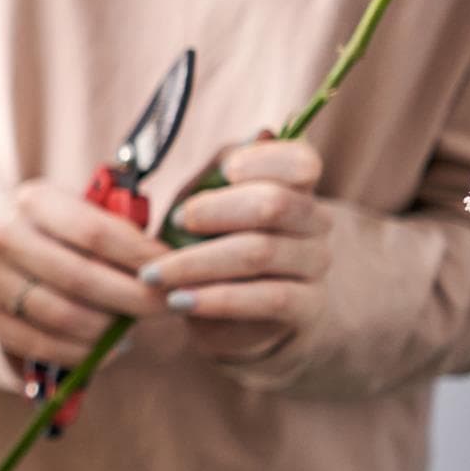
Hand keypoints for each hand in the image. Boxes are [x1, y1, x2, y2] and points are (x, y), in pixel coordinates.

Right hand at [0, 180, 167, 366]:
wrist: (13, 255)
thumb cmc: (68, 234)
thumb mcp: (89, 215)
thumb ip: (122, 230)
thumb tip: (171, 263)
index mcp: (33, 200)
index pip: (95, 231)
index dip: (141, 256)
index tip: (174, 272)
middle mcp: (4, 235)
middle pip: (78, 276)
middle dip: (132, 297)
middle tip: (167, 307)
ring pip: (59, 314)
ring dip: (107, 329)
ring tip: (136, 329)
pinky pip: (40, 344)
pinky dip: (81, 353)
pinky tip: (109, 349)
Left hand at [141, 139, 331, 360]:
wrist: (218, 310)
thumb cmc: (206, 243)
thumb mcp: (198, 206)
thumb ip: (203, 182)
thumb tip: (201, 169)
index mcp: (294, 185)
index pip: (300, 161)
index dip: (263, 160)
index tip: (224, 171)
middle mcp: (314, 221)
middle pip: (275, 204)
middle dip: (213, 210)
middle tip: (174, 222)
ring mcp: (316, 264)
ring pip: (260, 253)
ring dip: (196, 262)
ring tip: (153, 275)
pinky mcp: (309, 306)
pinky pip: (268, 298)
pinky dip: (215, 299)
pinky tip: (178, 301)